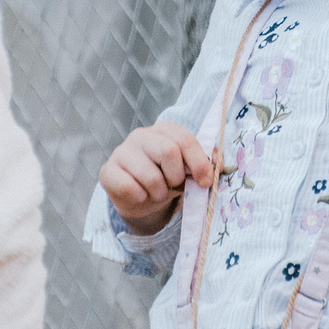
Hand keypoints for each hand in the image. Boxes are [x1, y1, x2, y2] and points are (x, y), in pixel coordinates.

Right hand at [99, 123, 215, 233]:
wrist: (141, 198)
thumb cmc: (167, 179)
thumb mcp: (188, 171)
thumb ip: (205, 164)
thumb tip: (220, 163)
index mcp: (164, 130)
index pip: (184, 140)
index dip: (198, 163)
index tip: (204, 183)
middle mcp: (141, 135)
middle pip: (168, 151)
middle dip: (176, 177)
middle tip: (174, 186)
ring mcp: (122, 152)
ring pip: (150, 176)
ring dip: (159, 192)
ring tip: (156, 192)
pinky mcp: (107, 171)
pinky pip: (130, 188)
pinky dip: (141, 198)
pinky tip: (140, 195)